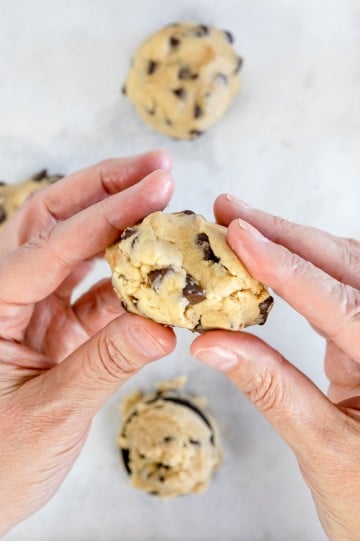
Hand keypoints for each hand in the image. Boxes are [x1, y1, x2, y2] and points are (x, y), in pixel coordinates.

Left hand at [0, 151, 175, 534]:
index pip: (53, 245)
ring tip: (159, 201)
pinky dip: (127, 282)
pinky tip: (157, 275)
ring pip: (73, 249)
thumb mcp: (49, 415)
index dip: (109, 214)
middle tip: (155, 168)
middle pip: (51, 220)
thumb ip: (105, 365)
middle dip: (104, 188)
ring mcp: (31, 311)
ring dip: (117, 225)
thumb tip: (162, 326)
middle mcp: (7, 296)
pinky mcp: (54, 329)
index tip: (158, 186)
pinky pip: (94, 293)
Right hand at [191, 194, 359, 540]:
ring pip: (342, 269)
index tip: (240, 236)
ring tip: (240, 226)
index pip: (340, 305)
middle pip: (345, 268)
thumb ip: (270, 390)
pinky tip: (265, 260)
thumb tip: (213, 344)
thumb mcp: (321, 449)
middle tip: (230, 212)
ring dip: (290, 243)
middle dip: (286, 236)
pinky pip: (333, 289)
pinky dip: (296, 269)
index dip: (285, 267)